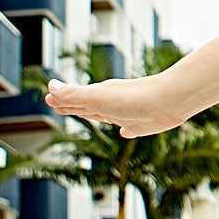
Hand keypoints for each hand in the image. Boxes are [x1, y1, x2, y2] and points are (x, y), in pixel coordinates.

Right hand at [44, 74, 189, 138]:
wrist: (170, 100)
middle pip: (87, 105)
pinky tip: (125, 132)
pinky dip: (125, 129)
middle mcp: (112, 103)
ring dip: (94, 114)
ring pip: (105, 114)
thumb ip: (74, 94)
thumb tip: (50, 86)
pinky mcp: (142, 124)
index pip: (75, 99)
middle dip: (72, 105)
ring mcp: (127, 113)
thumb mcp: (98, 98)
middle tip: (58, 104)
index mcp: (99, 96)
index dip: (61, 100)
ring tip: (85, 114)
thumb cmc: (134, 98)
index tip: (48, 98)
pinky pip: (129, 127)